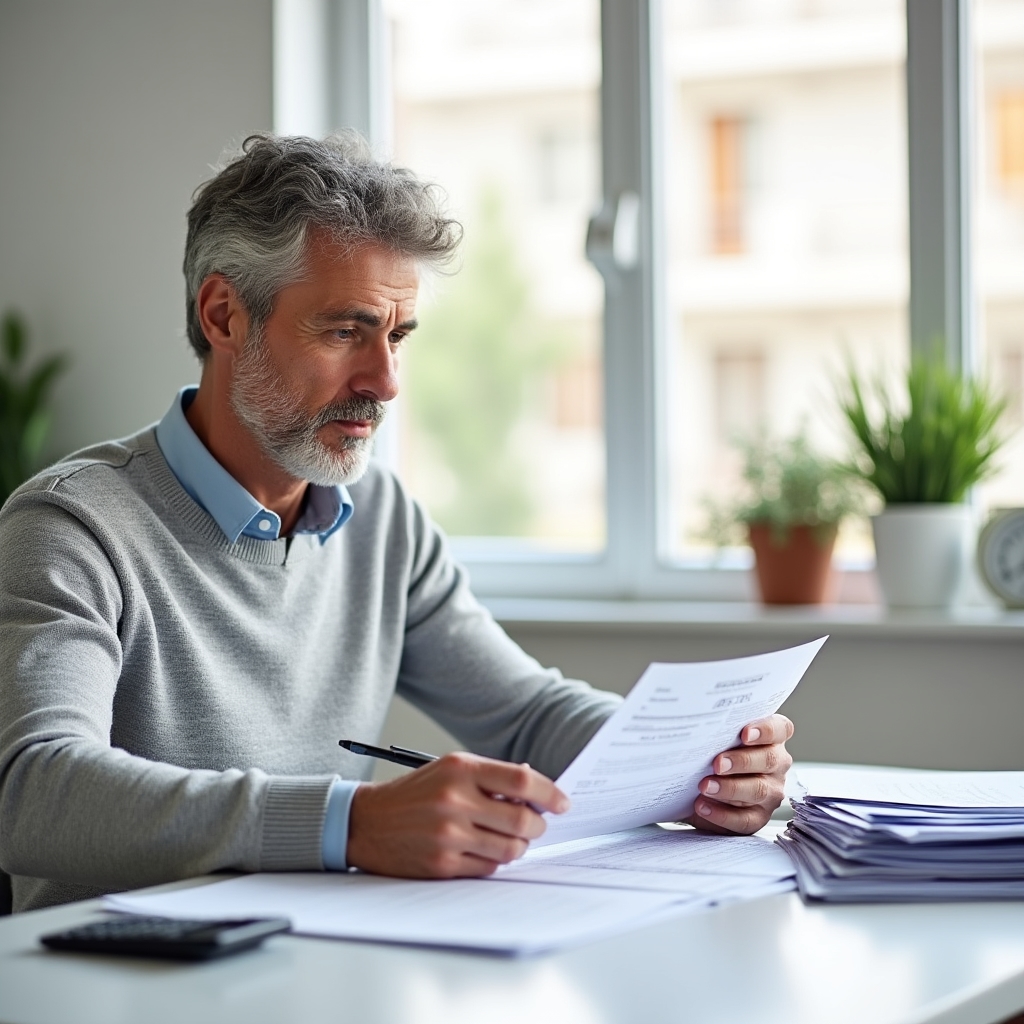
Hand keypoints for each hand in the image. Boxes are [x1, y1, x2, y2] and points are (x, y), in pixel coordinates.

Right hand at [346, 752, 569, 877]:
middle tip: (536, 824)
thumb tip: (536, 787)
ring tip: (511, 838)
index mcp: (460, 769)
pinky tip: (484, 849)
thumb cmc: (415, 793)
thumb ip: (491, 776)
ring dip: (520, 846)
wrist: (367, 822)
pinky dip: (495, 861)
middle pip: (522, 820)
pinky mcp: (442, 865)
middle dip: (538, 825)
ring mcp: (448, 835)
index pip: (521, 782)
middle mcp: (455, 800)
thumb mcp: (450, 769)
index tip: (562, 802)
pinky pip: (489, 868)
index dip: (550, 794)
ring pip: (510, 849)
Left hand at [688, 714, 793, 835]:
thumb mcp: (717, 740)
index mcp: (772, 739)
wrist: (697, 786)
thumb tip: (699, 730)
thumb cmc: (712, 754)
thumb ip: (717, 733)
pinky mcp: (759, 817)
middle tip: (718, 763)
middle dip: (742, 761)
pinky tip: (703, 806)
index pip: (780, 729)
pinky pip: (744, 819)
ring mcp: (771, 792)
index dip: (765, 730)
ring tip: (705, 786)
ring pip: (758, 790)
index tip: (745, 733)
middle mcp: (777, 764)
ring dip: (730, 788)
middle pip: (768, 760)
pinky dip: (722, 814)